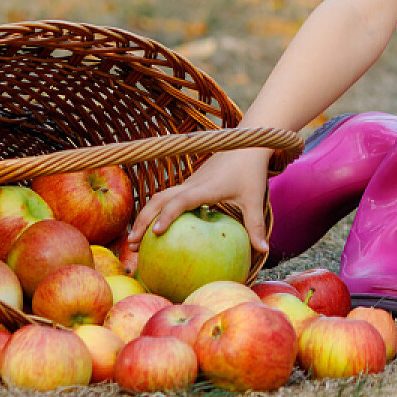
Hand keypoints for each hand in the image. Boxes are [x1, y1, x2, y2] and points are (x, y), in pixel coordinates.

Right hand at [127, 147, 274, 254]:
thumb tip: (264, 252)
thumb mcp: (255, 199)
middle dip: (143, 221)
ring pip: (159, 198)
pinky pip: (167, 198)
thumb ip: (256, 226)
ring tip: (134, 242)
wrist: (247, 144)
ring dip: (144, 217)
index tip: (156, 233)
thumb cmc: (251, 171)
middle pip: (159, 200)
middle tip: (132, 245)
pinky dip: (156, 212)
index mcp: (206, 188)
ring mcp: (188, 183)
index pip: (181, 201)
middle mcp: (192, 184)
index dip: (167, 215)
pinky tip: (154, 231)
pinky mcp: (189, 184)